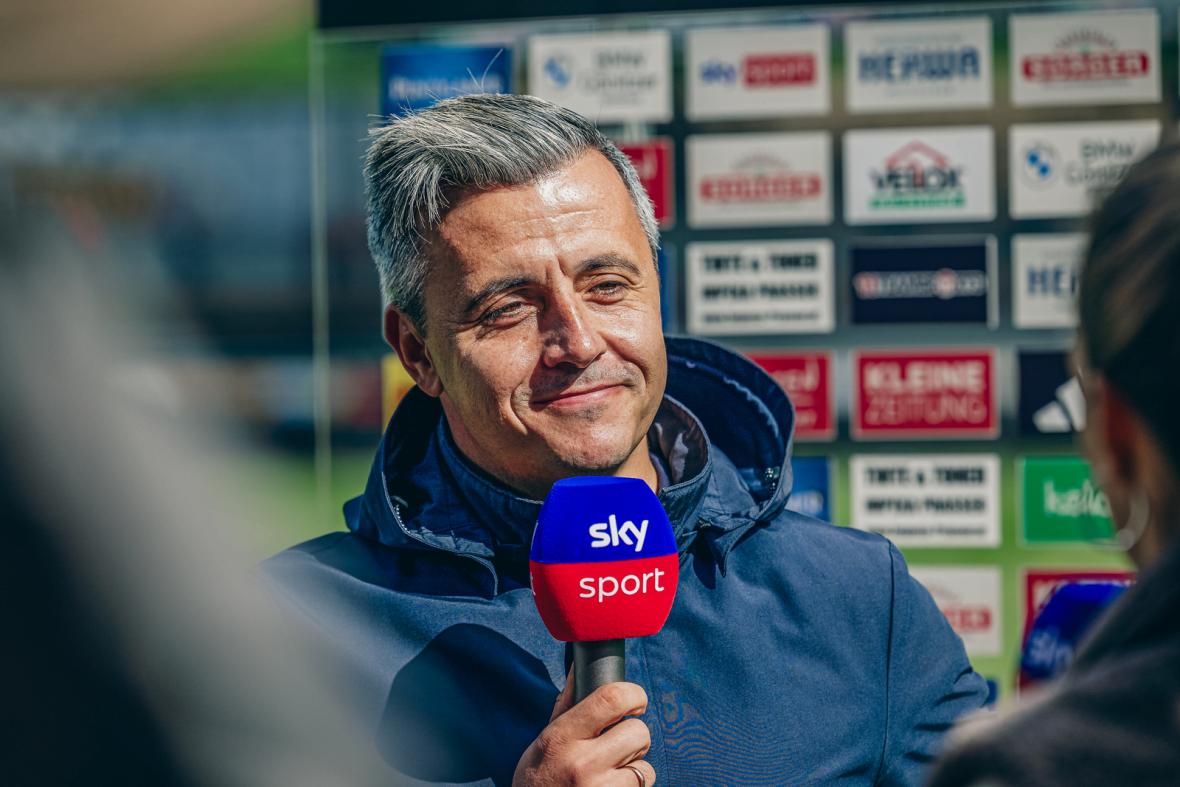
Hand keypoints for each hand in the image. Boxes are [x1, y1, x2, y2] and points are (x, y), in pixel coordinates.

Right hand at [513, 674, 655, 785]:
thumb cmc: (539, 777)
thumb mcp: (545, 739)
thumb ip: (567, 703)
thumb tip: (581, 666)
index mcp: (562, 737)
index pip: (611, 698)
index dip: (633, 694)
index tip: (636, 700)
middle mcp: (581, 764)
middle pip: (638, 732)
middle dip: (634, 736)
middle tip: (618, 744)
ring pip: (645, 766)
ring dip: (635, 768)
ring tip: (612, 773)